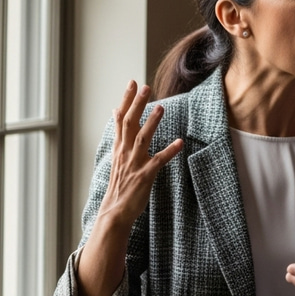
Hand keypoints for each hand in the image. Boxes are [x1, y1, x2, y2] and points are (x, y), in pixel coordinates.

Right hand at [98, 81, 183, 228]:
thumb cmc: (119, 184)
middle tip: (145, 87)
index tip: (132, 83)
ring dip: (151, 122)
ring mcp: (134, 164)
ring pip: (142, 138)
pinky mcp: (145, 175)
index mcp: (119, 148)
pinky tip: (179, 142)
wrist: (114, 212)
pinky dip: (169, 151)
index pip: (121, 119)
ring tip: (161, 106)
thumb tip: (116, 113)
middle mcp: (125, 153)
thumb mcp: (116, 156)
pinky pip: (159, 161)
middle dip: (137, 104)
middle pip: (129, 123)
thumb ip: (119, 135)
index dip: (127, 100)